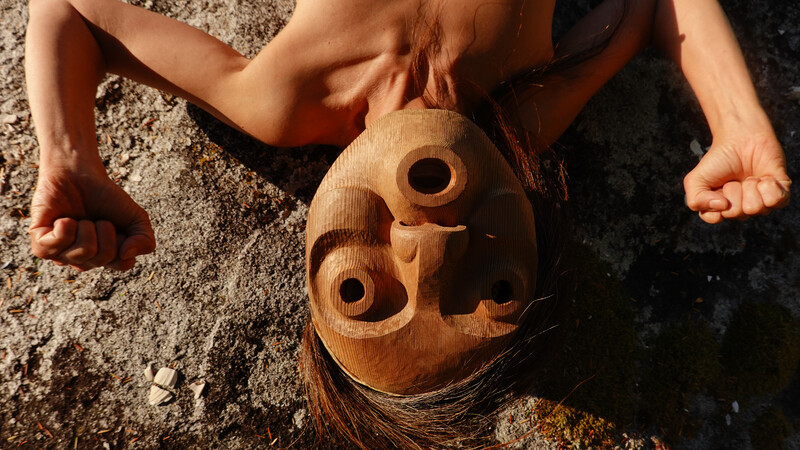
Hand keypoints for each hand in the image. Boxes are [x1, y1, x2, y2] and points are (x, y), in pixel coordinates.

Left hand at [29, 166, 154, 270]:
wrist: (78, 174)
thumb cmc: (106, 197)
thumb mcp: (136, 217)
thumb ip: (145, 240)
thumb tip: (126, 254)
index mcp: (106, 257)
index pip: (122, 264)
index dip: (125, 241)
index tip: (119, 226)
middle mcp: (84, 260)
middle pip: (101, 258)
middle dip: (105, 231)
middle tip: (98, 218)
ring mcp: (62, 255)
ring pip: (79, 254)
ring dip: (85, 228)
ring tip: (80, 218)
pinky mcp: (41, 245)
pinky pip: (53, 248)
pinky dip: (64, 229)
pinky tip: (65, 220)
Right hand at [683, 132, 790, 223]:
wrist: (742, 139)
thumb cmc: (720, 159)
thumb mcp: (696, 180)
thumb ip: (696, 200)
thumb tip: (722, 206)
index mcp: (720, 209)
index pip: (716, 218)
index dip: (715, 201)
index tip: (717, 187)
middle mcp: (741, 209)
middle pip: (736, 213)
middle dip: (733, 191)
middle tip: (734, 179)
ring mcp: (761, 204)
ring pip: (756, 208)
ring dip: (750, 187)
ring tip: (749, 177)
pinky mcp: (779, 195)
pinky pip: (776, 201)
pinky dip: (769, 186)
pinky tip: (764, 178)